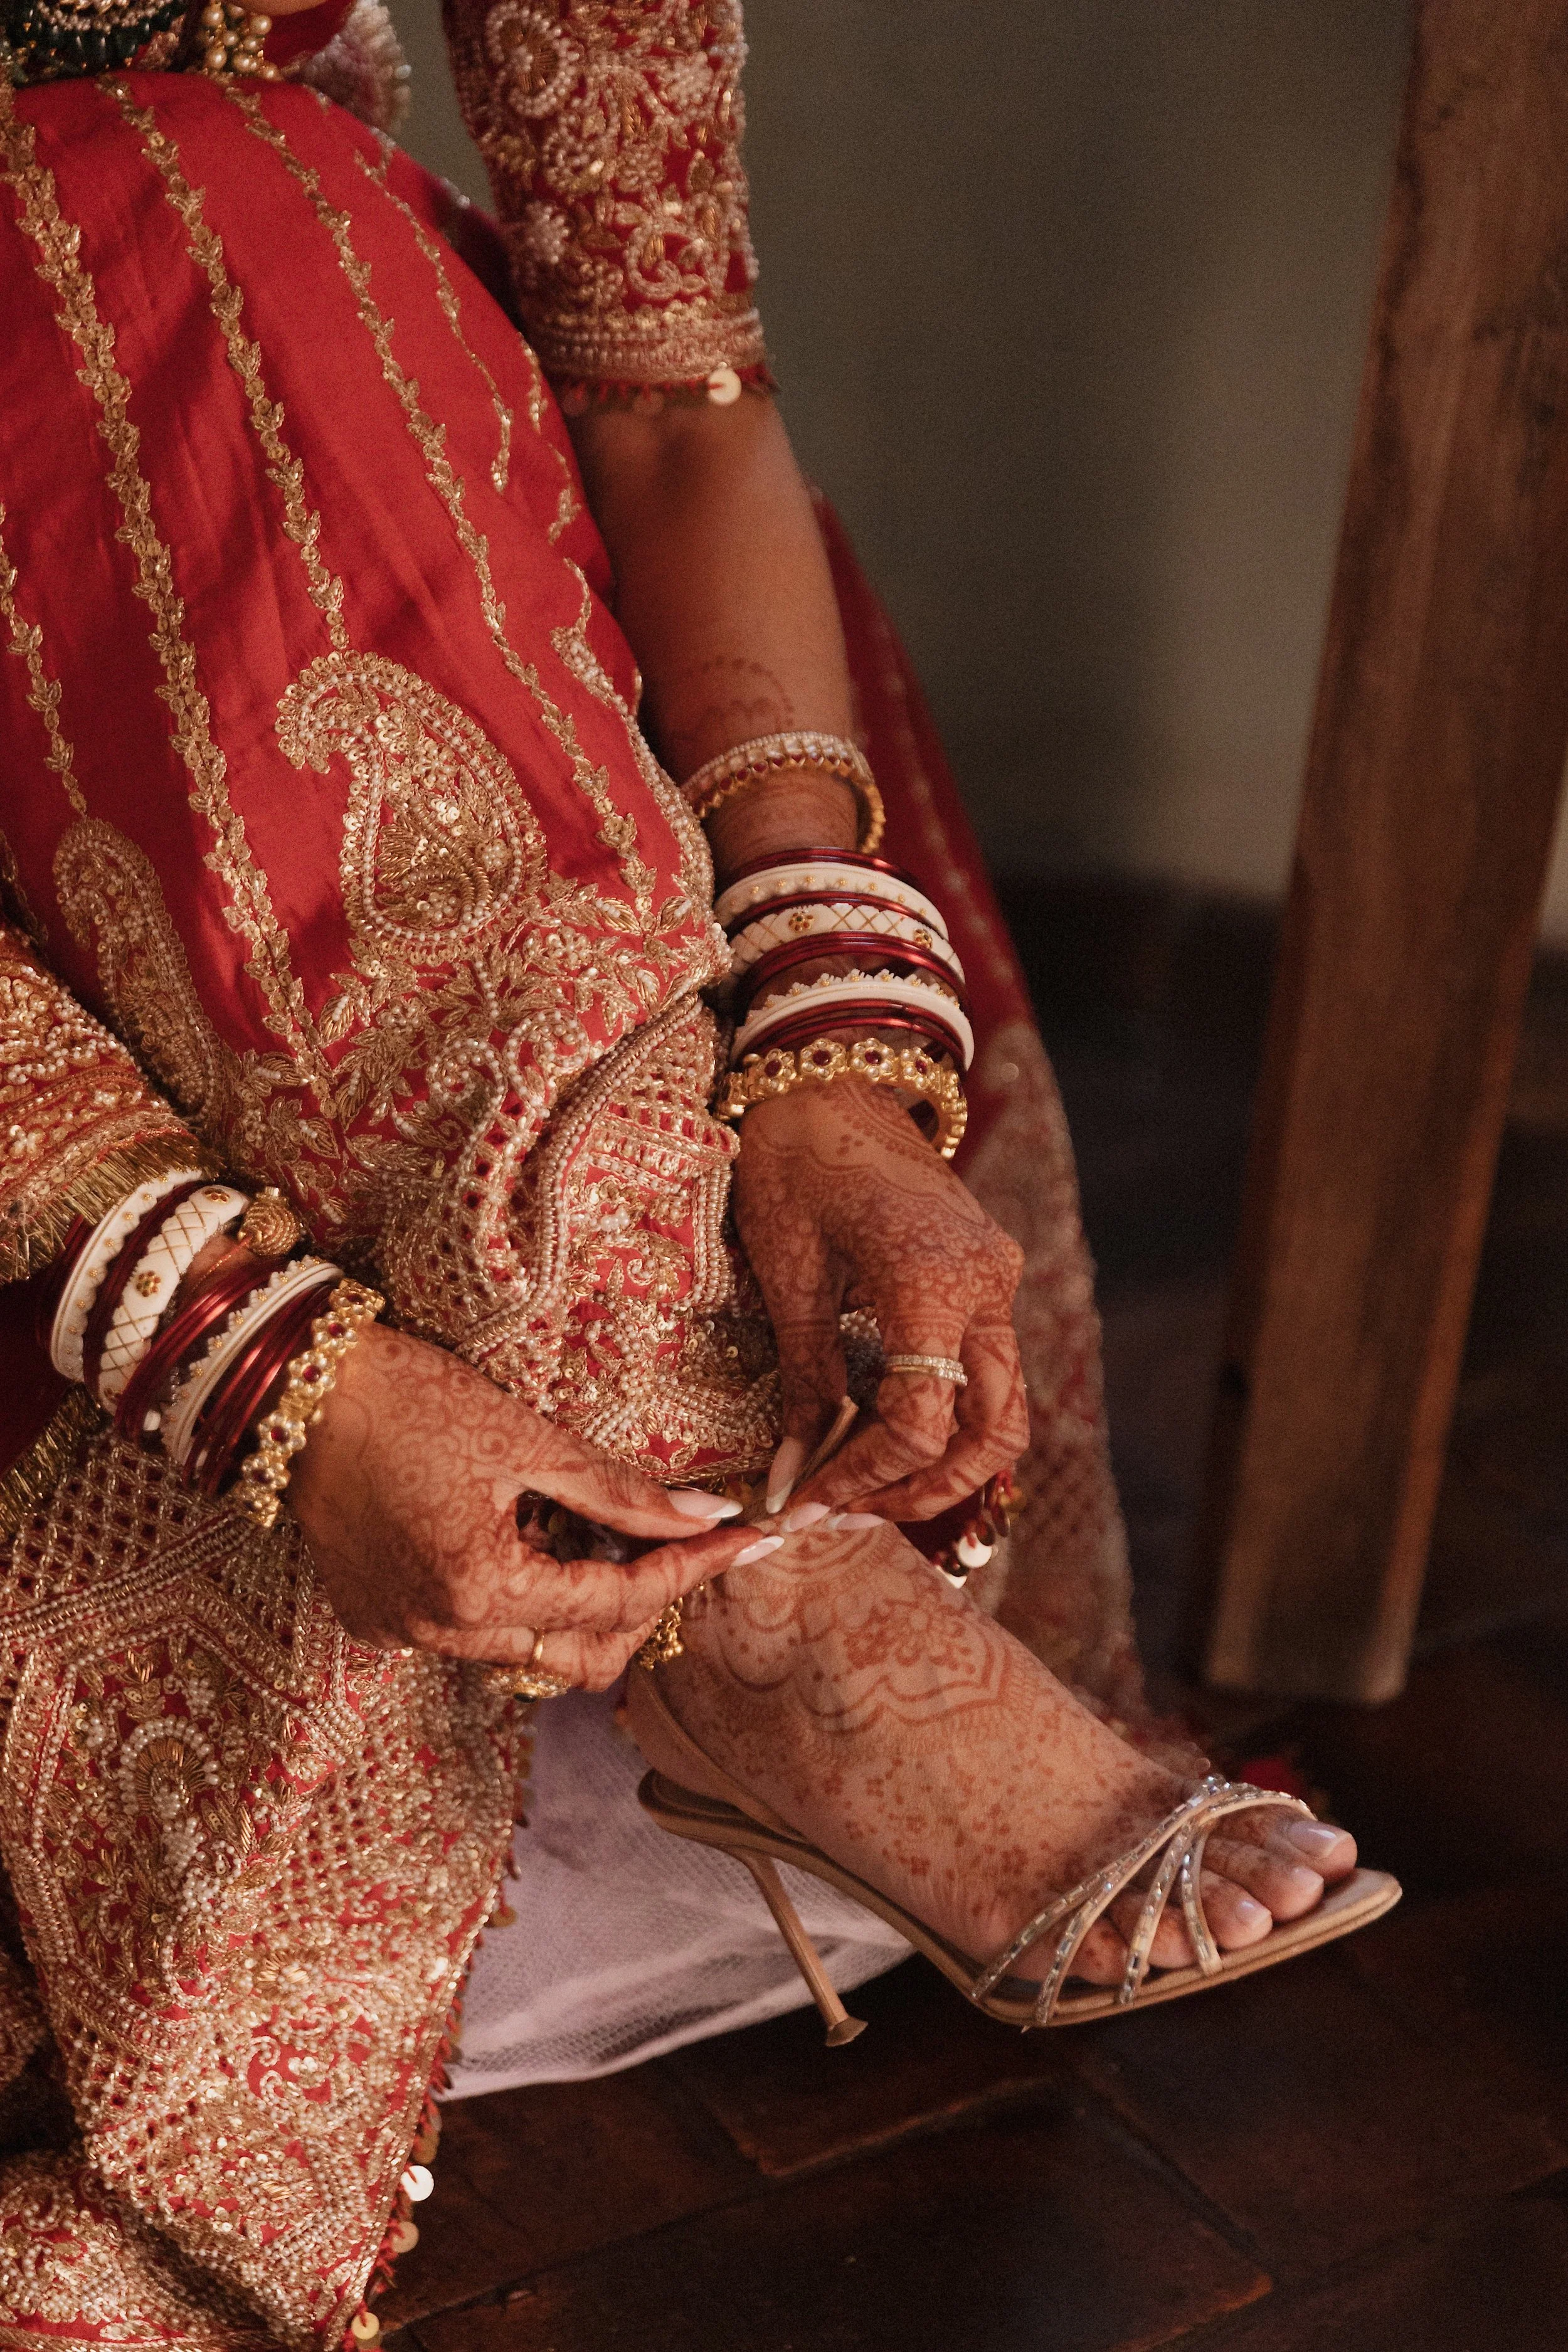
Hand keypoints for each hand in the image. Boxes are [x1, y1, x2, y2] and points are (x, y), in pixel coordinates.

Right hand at [286, 1324, 756, 1689]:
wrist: (290, 1389)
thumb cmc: (403, 1398)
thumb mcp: (524, 1437)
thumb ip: (618, 1491)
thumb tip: (706, 1516)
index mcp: (480, 1590)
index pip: (620, 1602)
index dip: (691, 1569)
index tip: (746, 1541)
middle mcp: (439, 1632)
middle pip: (581, 1655)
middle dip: (643, 1605)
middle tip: (679, 1543)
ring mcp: (402, 1632)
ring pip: (528, 1648)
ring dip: (579, 1601)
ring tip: (604, 1531)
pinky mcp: (377, 1617)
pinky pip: (473, 1630)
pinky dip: (517, 1595)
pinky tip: (525, 1535)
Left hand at [730, 1078, 1028, 1519]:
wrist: (828, 1076)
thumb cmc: (794, 1161)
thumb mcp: (789, 1275)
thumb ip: (805, 1381)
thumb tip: (792, 1478)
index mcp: (934, 1281)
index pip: (921, 1422)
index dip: (863, 1477)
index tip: (804, 1502)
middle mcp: (986, 1285)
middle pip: (991, 1431)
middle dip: (923, 1488)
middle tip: (847, 1513)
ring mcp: (996, 1279)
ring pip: (1000, 1406)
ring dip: (942, 1461)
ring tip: (866, 1487)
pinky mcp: (986, 1275)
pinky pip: (983, 1367)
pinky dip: (944, 1414)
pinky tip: (881, 1433)